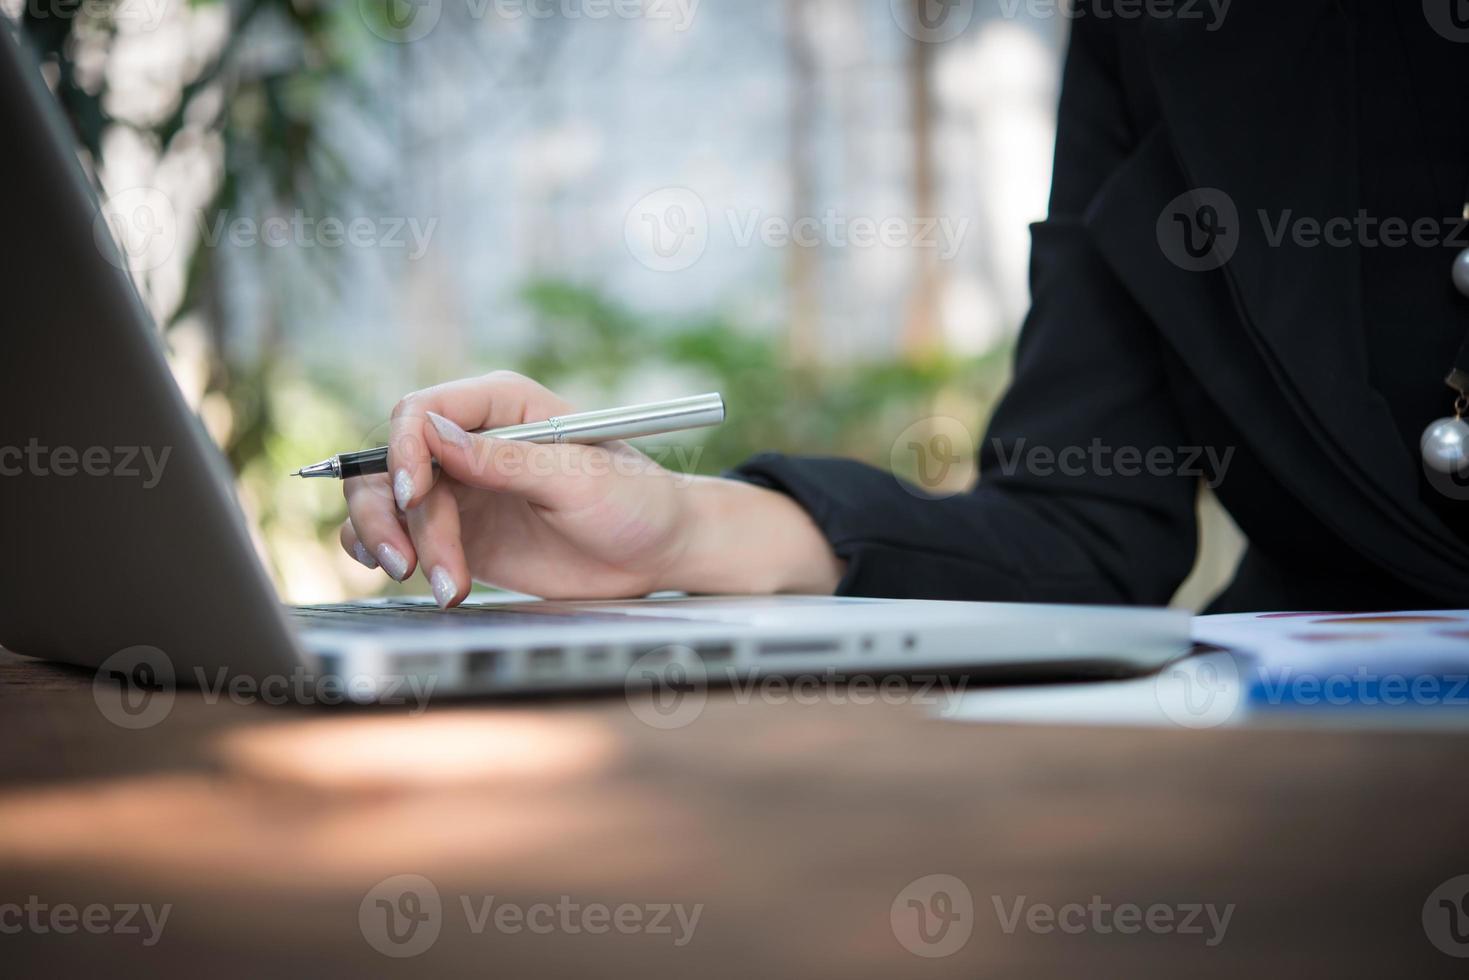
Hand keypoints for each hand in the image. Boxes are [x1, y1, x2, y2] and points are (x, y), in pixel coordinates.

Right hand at [338, 371, 845, 605]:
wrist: (659, 553)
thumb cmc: (635, 501)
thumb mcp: (579, 478)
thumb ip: (507, 459)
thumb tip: (434, 435)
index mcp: (501, 404)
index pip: (421, 412)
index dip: (404, 450)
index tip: (415, 495)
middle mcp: (470, 442)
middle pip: (391, 463)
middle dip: (392, 514)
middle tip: (411, 564)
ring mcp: (461, 488)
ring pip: (387, 504)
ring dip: (393, 544)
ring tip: (445, 587)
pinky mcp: (460, 533)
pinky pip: (401, 536)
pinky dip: (394, 557)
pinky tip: (425, 581)